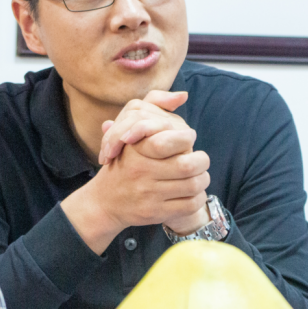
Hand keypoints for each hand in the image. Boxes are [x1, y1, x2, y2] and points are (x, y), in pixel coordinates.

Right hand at [100, 90, 211, 236]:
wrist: (104, 201)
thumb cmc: (124, 161)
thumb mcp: (129, 130)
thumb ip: (154, 106)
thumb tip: (182, 96)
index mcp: (137, 150)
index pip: (171, 141)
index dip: (187, 139)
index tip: (188, 139)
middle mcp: (142, 172)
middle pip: (187, 165)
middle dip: (201, 161)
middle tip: (200, 159)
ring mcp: (149, 194)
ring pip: (192, 185)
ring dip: (202, 180)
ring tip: (199, 175)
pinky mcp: (156, 213)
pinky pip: (189, 205)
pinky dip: (197, 198)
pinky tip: (193, 192)